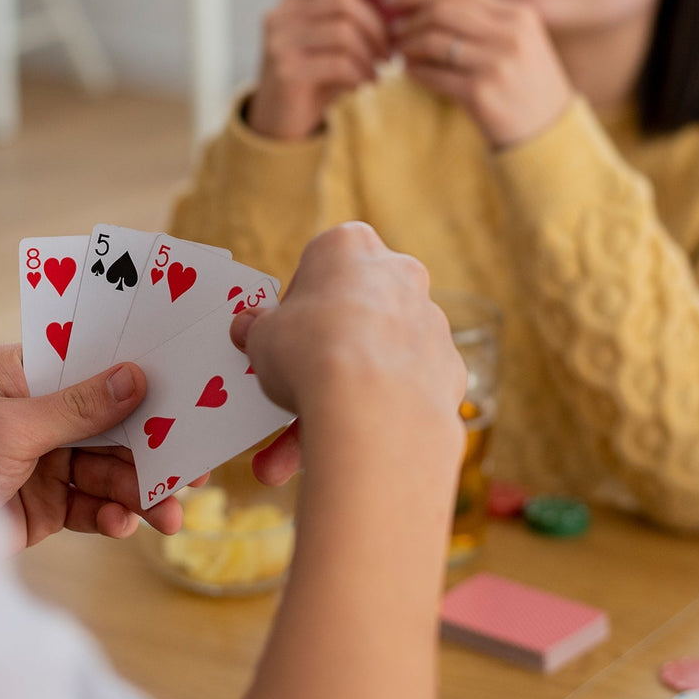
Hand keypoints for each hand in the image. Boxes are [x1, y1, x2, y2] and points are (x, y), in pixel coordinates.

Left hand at [0, 345, 195, 549]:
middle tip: (194, 466)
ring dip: (139, 491)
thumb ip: (78, 406)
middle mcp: (35, 413)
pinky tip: (124, 526)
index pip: (89, 365)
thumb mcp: (12, 427)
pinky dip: (111, 515)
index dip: (134, 376)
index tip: (181, 385)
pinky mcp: (46, 504)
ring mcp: (44, 459)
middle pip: (109, 423)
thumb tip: (134, 377)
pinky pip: (91, 505)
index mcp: (20, 375)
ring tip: (169, 516)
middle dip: (149, 447)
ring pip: (108, 469)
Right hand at [233, 222, 466, 467]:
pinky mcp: (448, 368)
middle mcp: (398, 274)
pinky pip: (403, 388)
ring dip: (340, 397)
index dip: (295, 304)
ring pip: (376, 357)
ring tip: (295, 452)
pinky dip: (377, 413)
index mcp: (349, 246)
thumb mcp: (261, 337)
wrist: (374, 407)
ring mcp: (429, 321)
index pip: (318, 266)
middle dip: (319, 355)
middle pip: (351, 314)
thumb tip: (249, 328)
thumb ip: (259, 329)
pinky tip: (346, 444)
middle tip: (288, 390)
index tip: (279, 335)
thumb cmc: (311, 352)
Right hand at [247, 0, 414, 140]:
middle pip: (344, 1)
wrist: (278, 121)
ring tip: (377, 71)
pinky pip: (338, 64)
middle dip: (377, 26)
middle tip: (391, 51)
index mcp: (294, 1)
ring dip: (370, 54)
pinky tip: (362, 85)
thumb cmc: (313, 79)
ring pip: (343, 32)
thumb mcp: (333, 45)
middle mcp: (281, 15)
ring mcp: (280, 42)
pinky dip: (359, 74)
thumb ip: (354, 19)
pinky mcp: (286, 71)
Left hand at [388, 0, 573, 147]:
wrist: (548, 132)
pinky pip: (433, 75)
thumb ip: (485, 21)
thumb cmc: (526, 85)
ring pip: (433, 41)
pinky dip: (415, 72)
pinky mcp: (480, 93)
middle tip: (393, 29)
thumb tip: (429, 4)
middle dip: (410, 18)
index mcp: (519, 15)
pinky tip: (409, 73)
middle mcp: (510, 34)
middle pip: (443, 11)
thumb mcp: (520, 43)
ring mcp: (496, 64)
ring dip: (408, 46)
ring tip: (400, 53)